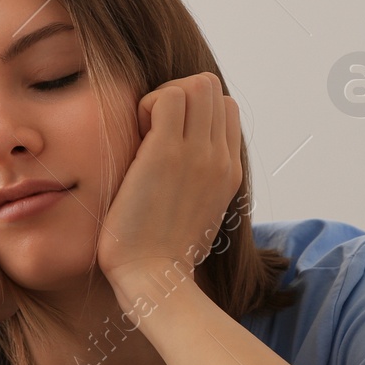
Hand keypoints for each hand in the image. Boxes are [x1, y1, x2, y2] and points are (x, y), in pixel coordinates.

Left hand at [96, 72, 242, 297]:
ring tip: (146, 134)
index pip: (224, 109)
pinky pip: (167, 96)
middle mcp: (221, 158)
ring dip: (164, 97)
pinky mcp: (167, 154)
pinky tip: (136, 139)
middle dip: (178, 97)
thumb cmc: (162, 257)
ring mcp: (199, 154)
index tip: (165, 140)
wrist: (155, 280)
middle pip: (212, 89)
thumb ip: (198, 187)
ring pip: (196, 84)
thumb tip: (182, 174)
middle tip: (152, 131)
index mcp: (229, 172)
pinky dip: (147, 105)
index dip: (193, 112)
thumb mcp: (196, 217)